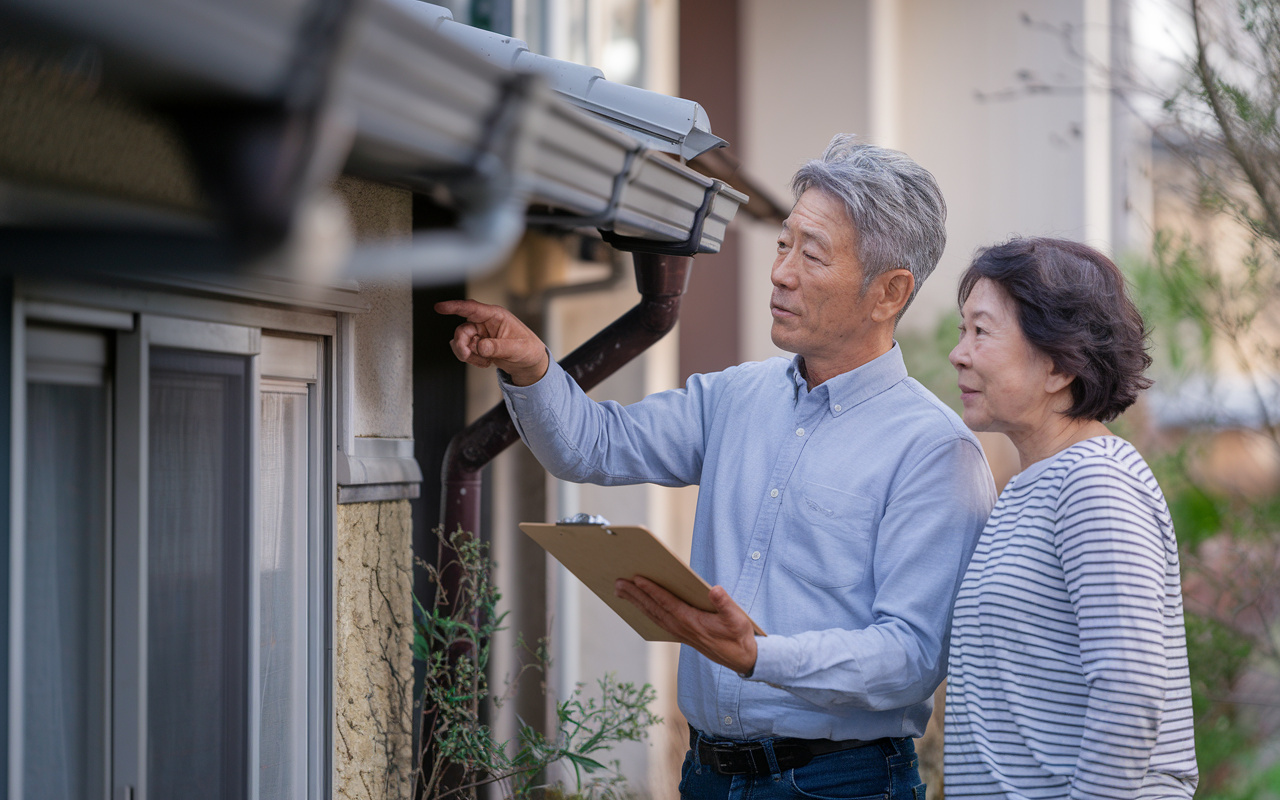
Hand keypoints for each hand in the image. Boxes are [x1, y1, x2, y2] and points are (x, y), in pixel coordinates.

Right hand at [435, 299, 550, 385]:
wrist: (529, 363)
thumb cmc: (528, 350)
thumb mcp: (517, 349)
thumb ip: (499, 347)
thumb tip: (481, 347)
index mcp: (496, 316)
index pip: (471, 308)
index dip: (454, 307)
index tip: (439, 307)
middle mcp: (486, 322)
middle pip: (462, 330)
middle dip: (462, 344)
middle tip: (467, 356)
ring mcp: (481, 334)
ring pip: (461, 342)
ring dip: (469, 354)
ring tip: (485, 361)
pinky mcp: (478, 345)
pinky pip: (466, 352)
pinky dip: (473, 360)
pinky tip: (486, 362)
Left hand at [615, 577, 758, 674]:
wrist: (742, 659)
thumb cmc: (739, 636)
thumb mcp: (737, 619)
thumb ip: (725, 604)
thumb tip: (715, 590)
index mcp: (692, 622)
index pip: (667, 603)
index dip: (651, 590)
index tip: (637, 578)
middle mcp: (681, 628)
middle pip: (653, 609)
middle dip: (635, 595)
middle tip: (618, 583)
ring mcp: (679, 633)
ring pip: (652, 615)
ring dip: (636, 602)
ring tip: (621, 591)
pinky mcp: (681, 635)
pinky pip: (658, 621)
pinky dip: (645, 612)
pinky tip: (637, 606)